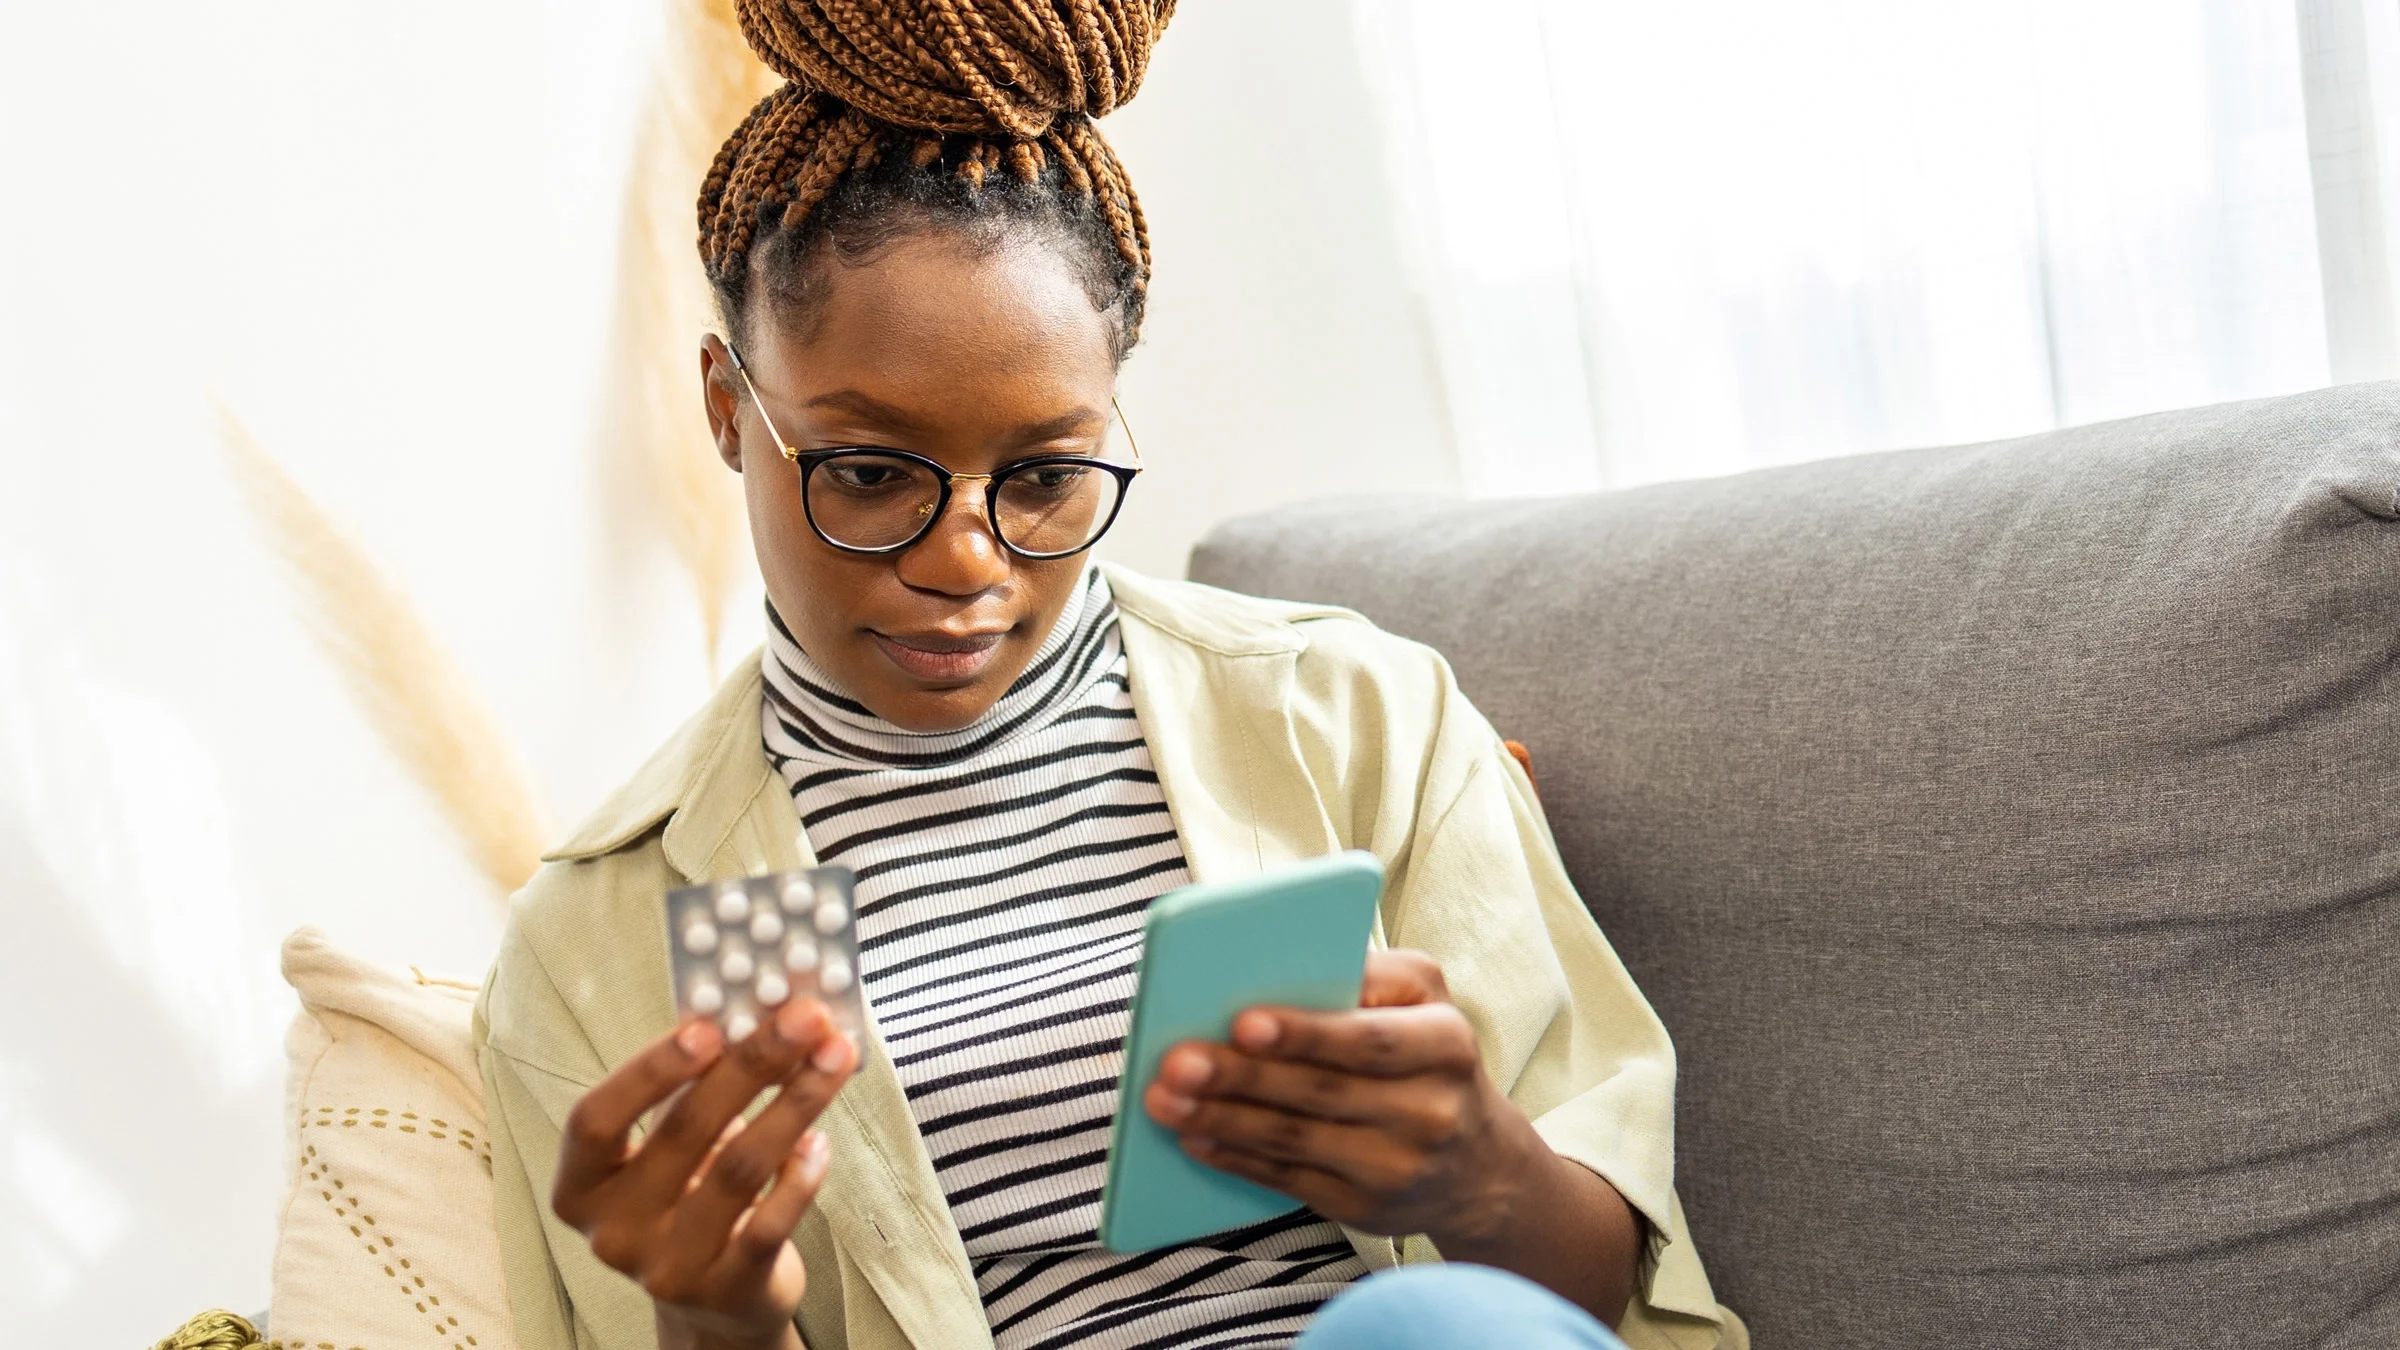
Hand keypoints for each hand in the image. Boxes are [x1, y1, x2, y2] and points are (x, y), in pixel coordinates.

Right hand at [552, 998, 857, 1349]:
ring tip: (834, 1058)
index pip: (595, 1121)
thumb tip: (758, 1008)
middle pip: (684, 1132)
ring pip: (738, 1170)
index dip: (648, 1072)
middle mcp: (612, 1232)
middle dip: (753, 1063)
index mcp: (581, 1184)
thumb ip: (696, 1085)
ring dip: (795, 1104)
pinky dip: (802, 1175)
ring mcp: (666, 1268)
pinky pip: (770, 1221)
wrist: (717, 1302)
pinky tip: (821, 1142)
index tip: (707, 1025)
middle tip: (805, 1017)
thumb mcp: (674, 1143)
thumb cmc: (691, 1194)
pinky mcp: (724, 1292)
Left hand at [1140, 949, 1538, 1246]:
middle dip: (1241, 1077)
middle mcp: (1429, 1111)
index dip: (1306, 1033)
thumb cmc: (1430, 1057)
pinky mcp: (1365, 1208)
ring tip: (1164, 1100)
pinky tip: (1194, 1138)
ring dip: (1222, 1120)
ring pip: (1296, 1141)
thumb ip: (1372, 971)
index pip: (1370, 1039)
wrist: (1480, 1165)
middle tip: (1176, 1062)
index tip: (1243, 1022)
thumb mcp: (1426, 999)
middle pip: (1321, 1092)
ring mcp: (1397, 1167)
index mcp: (1445, 1044)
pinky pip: (1289, 1181)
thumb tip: (1289, 959)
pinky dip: (1235, 1159)